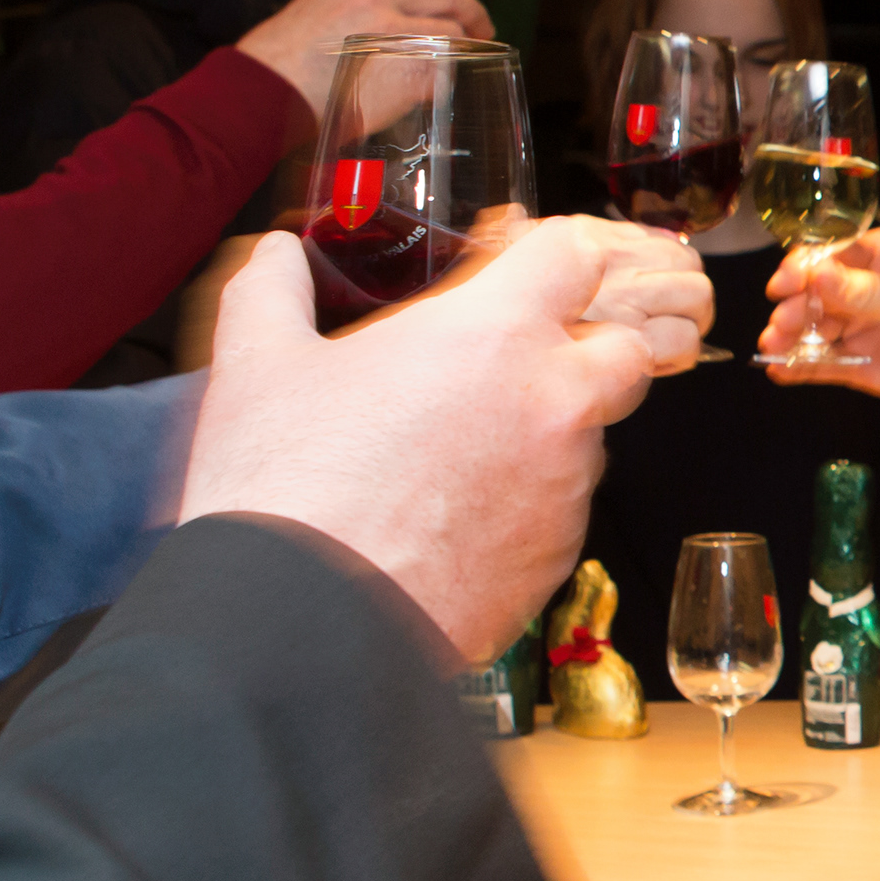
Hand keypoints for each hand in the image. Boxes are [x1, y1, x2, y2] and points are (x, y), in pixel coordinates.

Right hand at [177, 217, 689, 660]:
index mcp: (493, 335)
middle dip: (584, 347)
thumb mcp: (256, 366)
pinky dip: (530, 503)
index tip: (519, 270)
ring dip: (552, 431)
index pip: (572, 255)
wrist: (301, 626)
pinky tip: (456, 516)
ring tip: (459, 452)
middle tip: (509, 364)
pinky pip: (566, 510)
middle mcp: (553, 403)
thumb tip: (273, 254)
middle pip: (623, 348)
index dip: (552, 255)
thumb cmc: (284, 491)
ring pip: (594, 435)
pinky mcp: (558, 558)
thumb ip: (271, 289)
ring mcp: (566, 486)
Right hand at [233, 0, 494, 123]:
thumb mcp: (320, 2)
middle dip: (473, 9)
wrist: (264, 91)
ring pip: (451, 29)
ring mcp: (393, 32)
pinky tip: (448, 79)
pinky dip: (451, 72)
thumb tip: (404, 6)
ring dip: (467, 41)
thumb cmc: (282, 57)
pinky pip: (443, 67)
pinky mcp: (405, 70)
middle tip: (482, 23)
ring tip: (470, 50)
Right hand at [758, 226, 879, 405]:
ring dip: (790, 338)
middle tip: (781, 326)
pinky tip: (780, 372)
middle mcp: (865, 288)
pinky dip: (800, 368)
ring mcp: (862, 327)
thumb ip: (872, 291)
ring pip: (814, 329)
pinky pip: (824, 364)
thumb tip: (819, 274)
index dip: (804, 267)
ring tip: (774, 349)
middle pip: (814, 293)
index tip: (786, 284)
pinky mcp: (863, 364)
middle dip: (794, 307)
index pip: (831, 253)